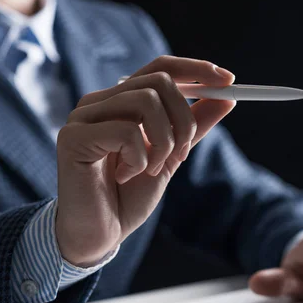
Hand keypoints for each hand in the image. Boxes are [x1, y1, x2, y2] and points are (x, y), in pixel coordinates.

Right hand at [55, 55, 235, 265]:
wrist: (99, 235)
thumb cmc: (128, 197)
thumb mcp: (170, 157)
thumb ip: (193, 127)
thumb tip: (227, 98)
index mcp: (120, 102)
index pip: (160, 68)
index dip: (196, 70)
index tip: (229, 81)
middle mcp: (99, 102)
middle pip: (158, 82)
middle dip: (184, 120)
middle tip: (182, 153)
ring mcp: (83, 117)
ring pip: (146, 102)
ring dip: (164, 143)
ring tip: (152, 169)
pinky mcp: (73, 137)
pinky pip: (127, 131)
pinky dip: (140, 159)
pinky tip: (125, 177)